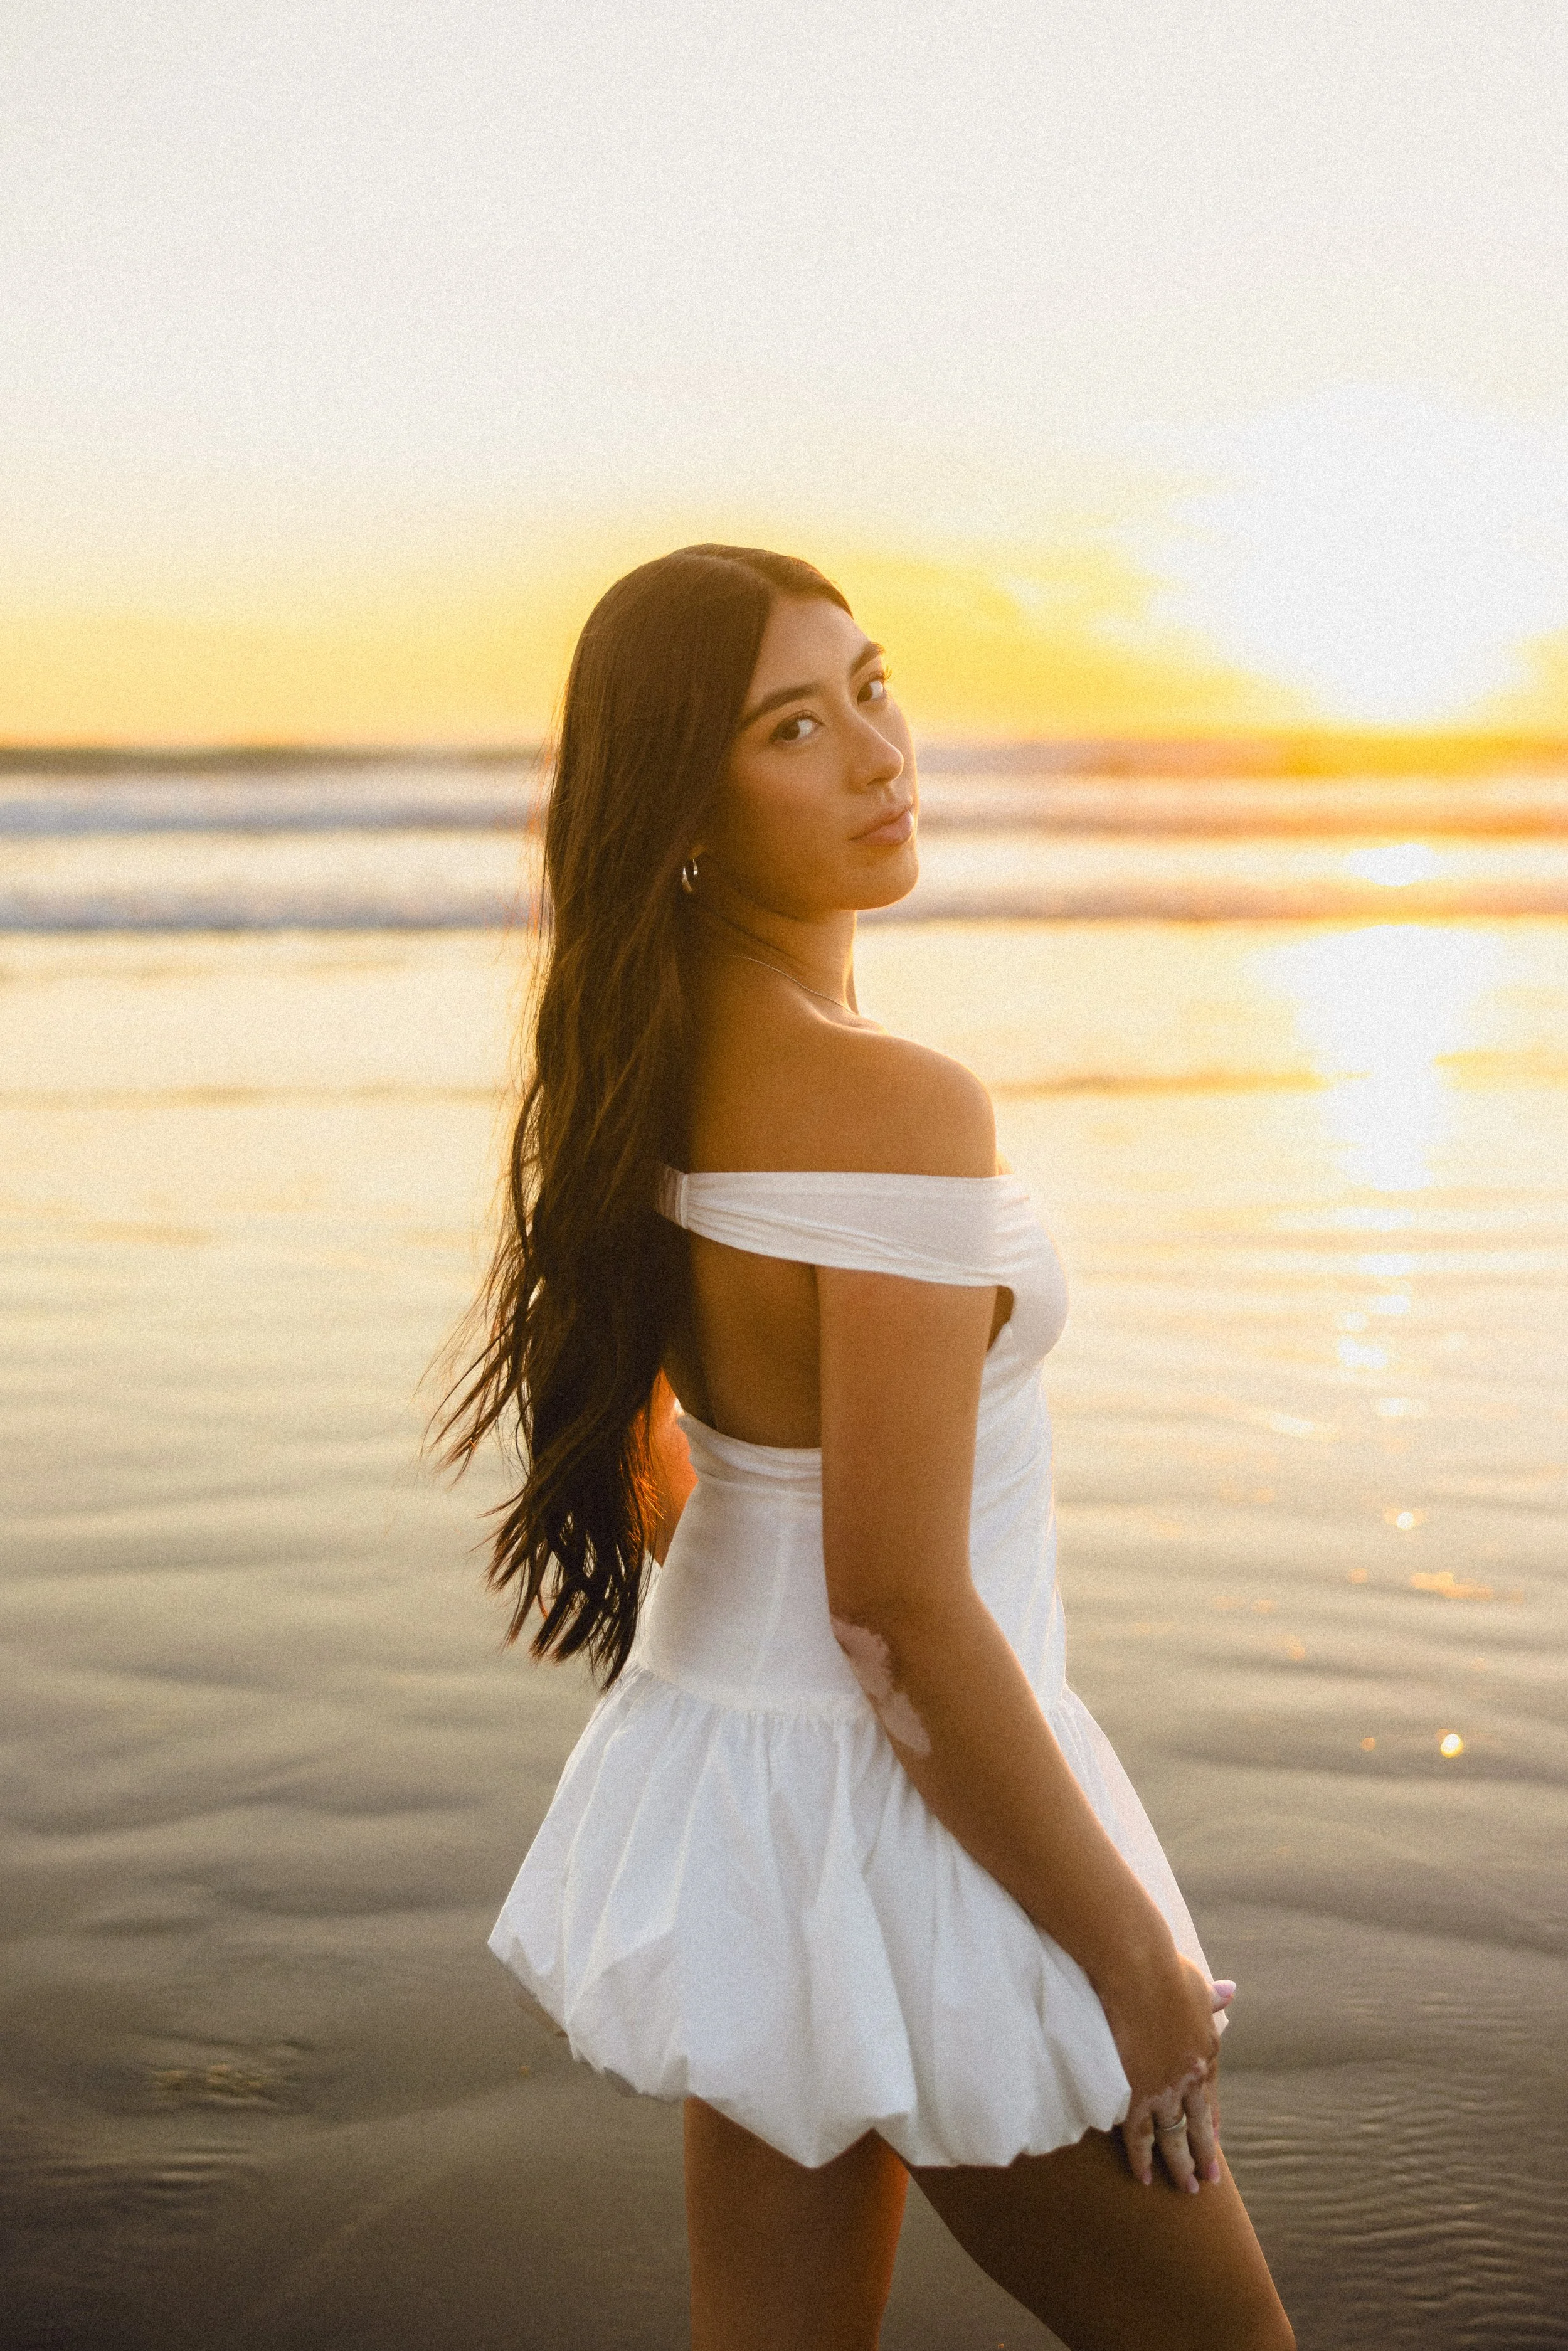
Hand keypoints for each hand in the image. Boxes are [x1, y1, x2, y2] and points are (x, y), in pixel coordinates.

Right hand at [1099, 1951, 1235, 2192]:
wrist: (1135, 1969)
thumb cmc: (1163, 1969)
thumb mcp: (1195, 1984)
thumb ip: (1210, 1997)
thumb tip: (1230, 1991)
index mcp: (1206, 2051)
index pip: (1211, 2096)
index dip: (1212, 2120)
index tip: (1215, 2140)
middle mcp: (1190, 2076)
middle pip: (1198, 2124)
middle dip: (1203, 2155)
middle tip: (1207, 2181)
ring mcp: (1163, 2089)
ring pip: (1173, 2137)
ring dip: (1179, 2165)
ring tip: (1184, 2187)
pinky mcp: (1134, 2094)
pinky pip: (1139, 2136)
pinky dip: (1142, 2159)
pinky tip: (1145, 2177)